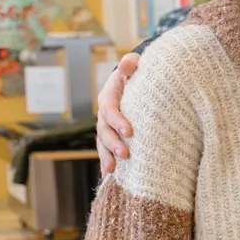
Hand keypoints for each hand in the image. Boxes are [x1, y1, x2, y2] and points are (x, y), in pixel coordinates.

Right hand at [96, 51, 140, 172]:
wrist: (133, 86)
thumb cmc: (136, 76)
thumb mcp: (134, 66)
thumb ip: (131, 64)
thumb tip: (129, 63)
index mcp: (109, 97)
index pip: (110, 110)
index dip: (118, 121)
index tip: (130, 132)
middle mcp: (104, 115)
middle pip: (104, 130)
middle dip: (113, 143)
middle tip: (125, 154)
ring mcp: (106, 128)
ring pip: (102, 144)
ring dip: (106, 157)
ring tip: (113, 170)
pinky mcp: (111, 138)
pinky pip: (106, 152)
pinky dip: (106, 163)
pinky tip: (110, 177)